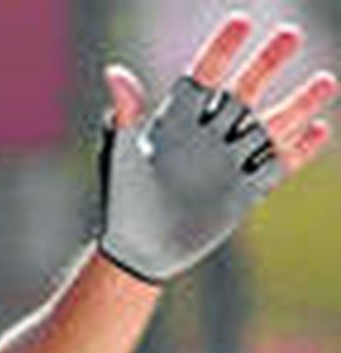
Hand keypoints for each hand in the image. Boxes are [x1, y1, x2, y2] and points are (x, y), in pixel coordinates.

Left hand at [97, 13, 335, 283]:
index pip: (205, 75)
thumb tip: (114, 72)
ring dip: (298, 104)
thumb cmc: (122, 200)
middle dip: (266, 63)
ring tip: (323, 81)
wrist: (139, 248)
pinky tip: (320, 129)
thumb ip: (125, 113)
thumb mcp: (121, 153)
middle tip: (290, 33)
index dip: (222, 49)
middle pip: (245, 91)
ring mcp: (230, 160)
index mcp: (177, 120)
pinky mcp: (246, 189)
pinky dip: (300, 149)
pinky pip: (278, 164)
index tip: (241, 21)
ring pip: (271, 124)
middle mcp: (209, 134)